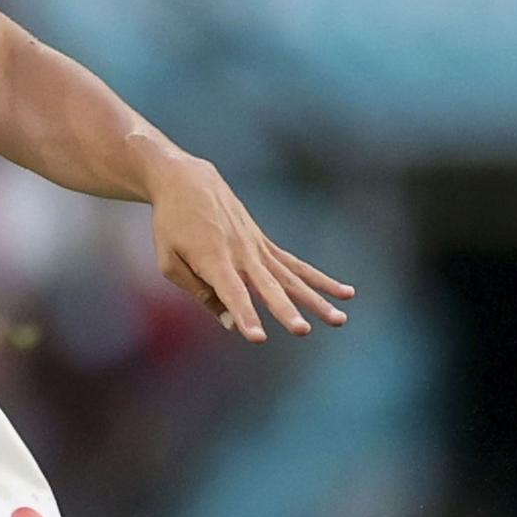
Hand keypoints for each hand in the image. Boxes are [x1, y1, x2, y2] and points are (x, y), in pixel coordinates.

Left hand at [147, 159, 354, 342]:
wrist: (186, 180)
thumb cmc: (171, 224)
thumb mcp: (170, 260)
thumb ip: (199, 292)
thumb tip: (230, 323)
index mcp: (212, 258)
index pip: (231, 293)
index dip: (244, 314)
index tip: (257, 336)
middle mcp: (240, 253)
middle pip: (267, 287)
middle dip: (284, 311)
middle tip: (303, 331)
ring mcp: (256, 247)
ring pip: (291, 278)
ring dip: (315, 300)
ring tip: (340, 320)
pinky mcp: (265, 243)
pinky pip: (296, 265)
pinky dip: (320, 280)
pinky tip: (346, 293)